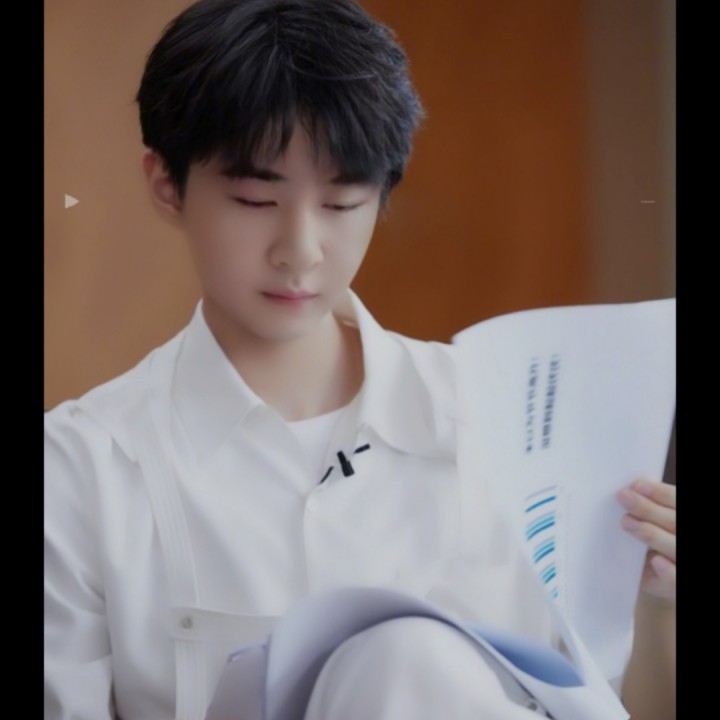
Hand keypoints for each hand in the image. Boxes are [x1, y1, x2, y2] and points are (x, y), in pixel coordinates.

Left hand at [617, 479, 675, 602]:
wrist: (658, 579)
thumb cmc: (654, 544)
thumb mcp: (654, 524)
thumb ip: (648, 512)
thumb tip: (627, 491)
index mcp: (681, 518)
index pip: (678, 501)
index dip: (661, 493)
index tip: (637, 485)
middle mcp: (687, 539)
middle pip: (675, 521)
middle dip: (649, 509)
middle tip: (624, 497)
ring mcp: (683, 562)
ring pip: (676, 547)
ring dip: (652, 534)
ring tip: (626, 522)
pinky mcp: (677, 587)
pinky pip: (676, 580)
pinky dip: (668, 571)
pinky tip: (655, 561)